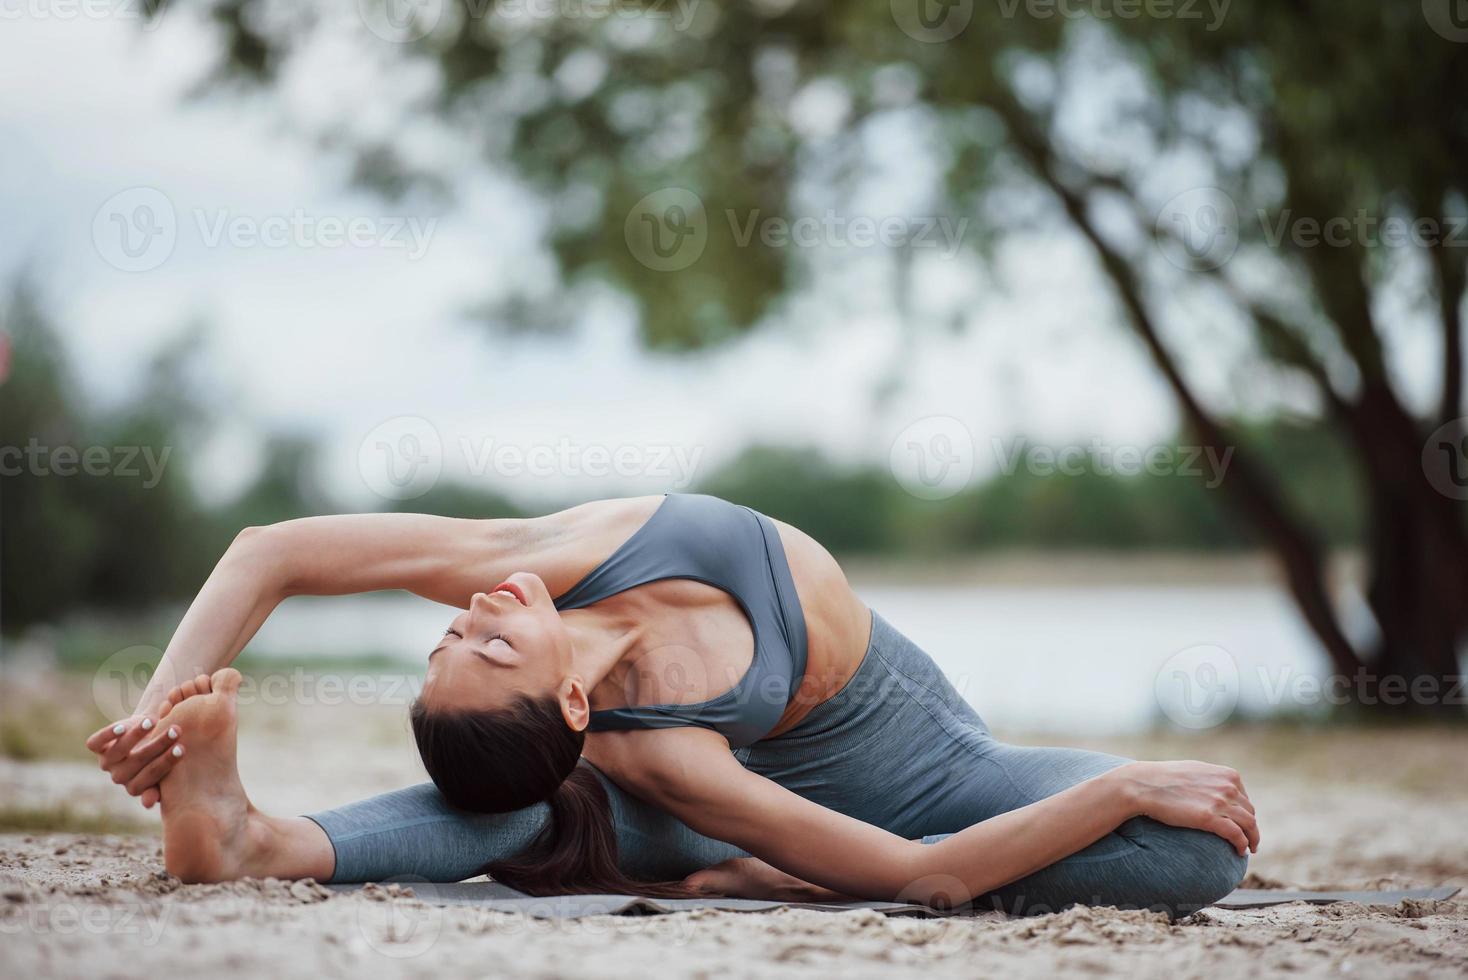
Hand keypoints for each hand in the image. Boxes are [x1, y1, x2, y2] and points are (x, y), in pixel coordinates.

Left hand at [83, 673, 212, 808]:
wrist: (149, 732)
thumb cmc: (164, 751)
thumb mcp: (168, 766)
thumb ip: (165, 781)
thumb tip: (148, 804)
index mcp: (137, 787)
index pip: (151, 777)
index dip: (166, 762)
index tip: (181, 748)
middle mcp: (120, 776)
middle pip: (138, 761)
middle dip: (158, 744)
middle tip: (176, 731)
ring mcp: (107, 761)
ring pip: (118, 751)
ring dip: (135, 736)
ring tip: (153, 722)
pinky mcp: (96, 746)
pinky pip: (95, 743)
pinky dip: (107, 734)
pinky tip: (123, 726)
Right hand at [1111, 760, 1259, 855]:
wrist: (1144, 785)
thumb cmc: (1164, 778)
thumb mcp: (1195, 771)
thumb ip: (1212, 780)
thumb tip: (1218, 790)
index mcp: (1227, 774)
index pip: (1245, 798)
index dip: (1245, 813)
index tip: (1241, 824)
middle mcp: (1228, 787)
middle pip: (1250, 812)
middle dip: (1250, 827)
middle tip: (1248, 840)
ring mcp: (1220, 802)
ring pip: (1249, 825)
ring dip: (1252, 839)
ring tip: (1248, 849)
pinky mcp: (1210, 818)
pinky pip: (1236, 835)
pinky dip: (1242, 844)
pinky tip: (1239, 851)